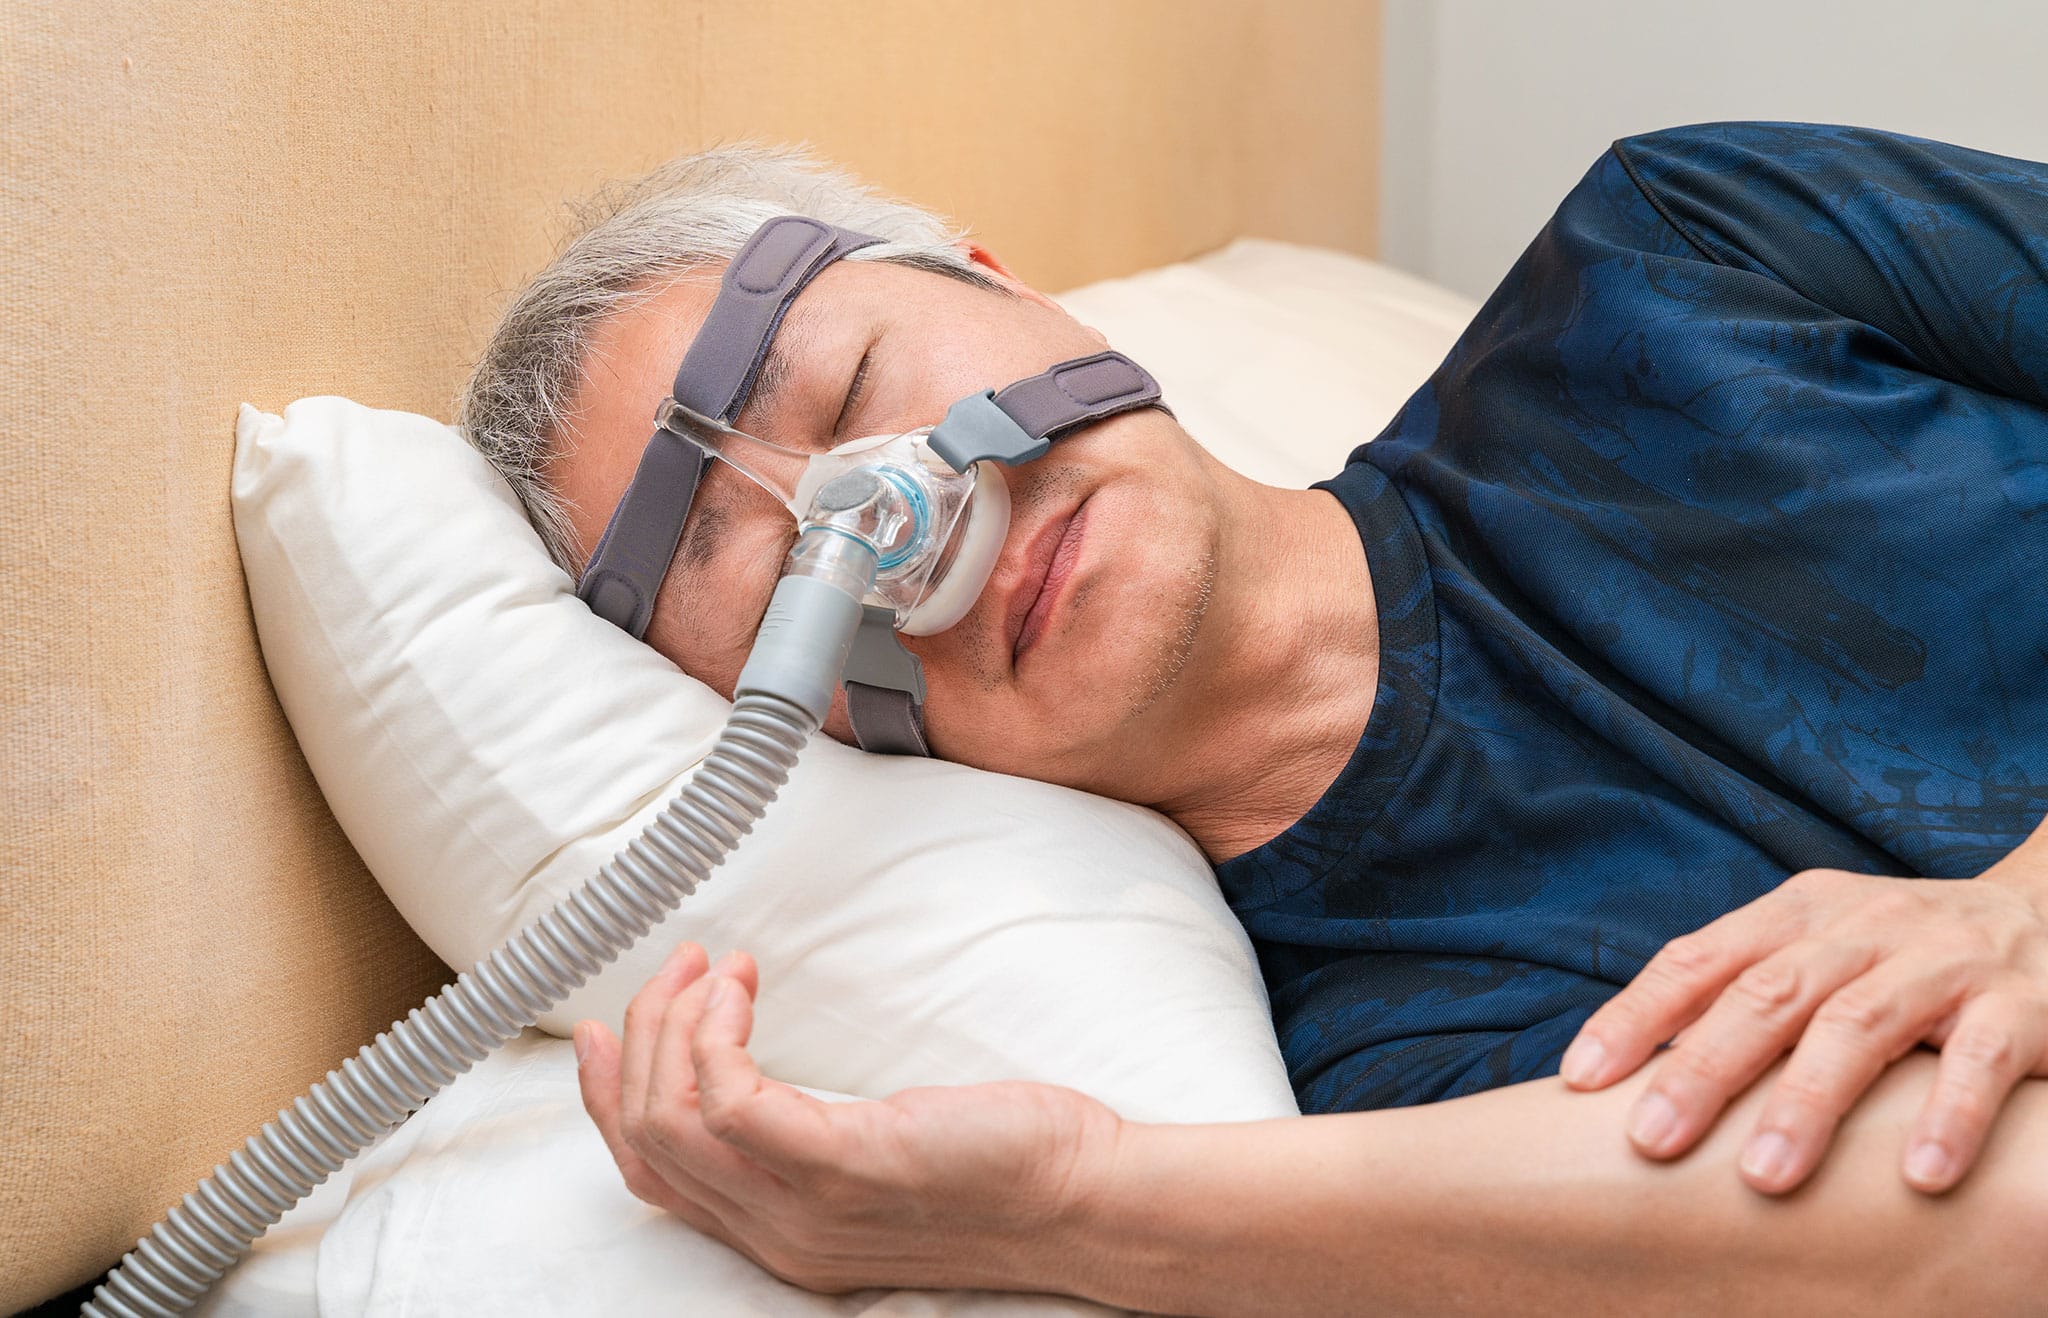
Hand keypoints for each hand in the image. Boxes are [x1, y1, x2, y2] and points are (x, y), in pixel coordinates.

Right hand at [574, 941, 1124, 1294]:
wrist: (1085, 1200)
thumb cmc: (1003, 1166)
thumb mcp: (882, 1159)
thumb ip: (812, 1138)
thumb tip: (764, 1074)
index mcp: (777, 1231)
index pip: (648, 1175)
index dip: (605, 1096)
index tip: (599, 1029)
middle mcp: (775, 1231)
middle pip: (644, 1138)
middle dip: (638, 1037)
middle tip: (677, 965)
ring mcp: (802, 1206)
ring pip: (668, 1115)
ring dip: (675, 1022)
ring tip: (713, 965)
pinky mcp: (839, 1167)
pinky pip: (729, 1097)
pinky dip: (718, 1029)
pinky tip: (745, 985)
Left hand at [1559, 866, 2047, 1194]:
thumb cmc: (1903, 955)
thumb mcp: (1822, 949)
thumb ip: (1744, 992)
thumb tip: (1637, 1069)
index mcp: (1799, 911)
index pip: (1699, 958)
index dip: (1636, 1015)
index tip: (1580, 1077)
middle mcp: (1863, 927)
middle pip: (1766, 996)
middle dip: (1702, 1070)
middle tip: (1651, 1141)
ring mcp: (1943, 962)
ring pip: (1859, 1027)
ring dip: (1807, 1104)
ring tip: (1765, 1179)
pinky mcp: (2022, 1007)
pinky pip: (1979, 1062)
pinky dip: (1948, 1116)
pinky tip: (1918, 1176)